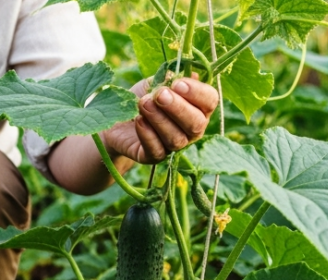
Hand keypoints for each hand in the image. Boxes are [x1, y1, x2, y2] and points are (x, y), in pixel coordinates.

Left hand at [101, 77, 219, 164]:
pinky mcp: (154, 157)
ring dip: (159, 119)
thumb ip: (169, 78)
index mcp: (198, 107)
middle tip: (160, 94)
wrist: (117, 118)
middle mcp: (191, 129)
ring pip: (176, 138)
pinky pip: (157, 151)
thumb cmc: (143, 97)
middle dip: (178, 107)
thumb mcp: (154, 82)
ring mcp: (175, 146)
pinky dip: (148, 135)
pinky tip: (139, 120)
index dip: (197, 92)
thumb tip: (184, 73)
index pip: (210, 100)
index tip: (177, 84)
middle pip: (196, 123)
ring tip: (143, 103)